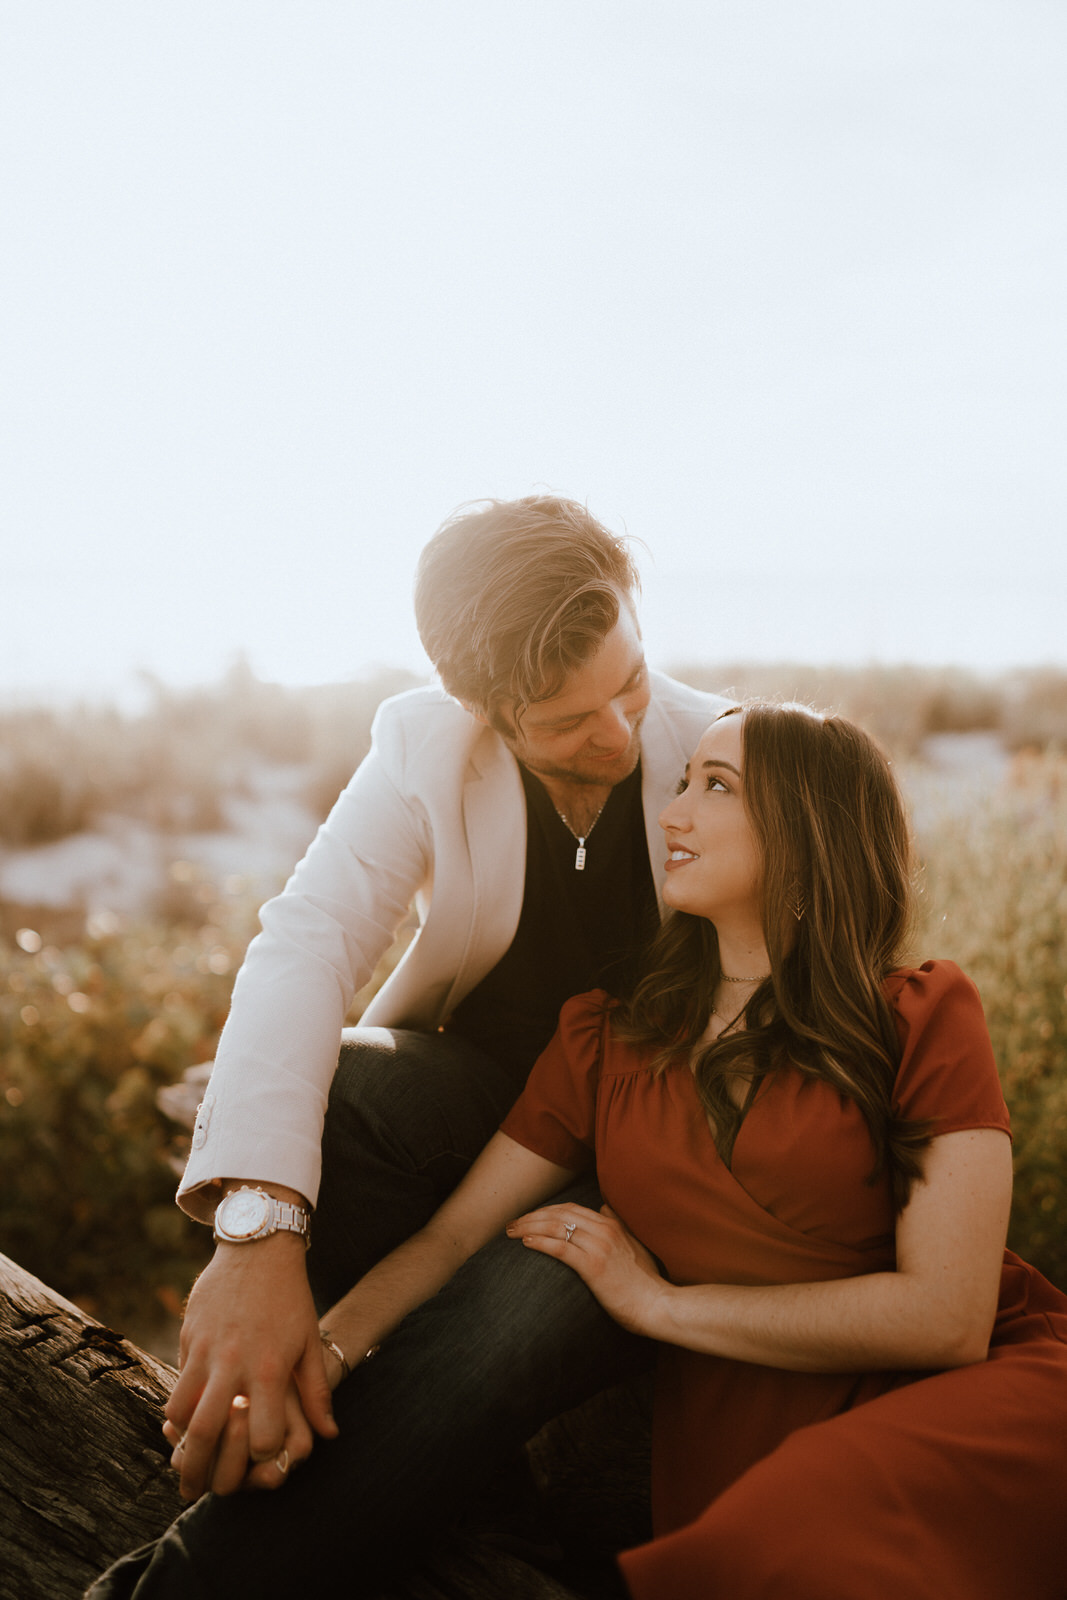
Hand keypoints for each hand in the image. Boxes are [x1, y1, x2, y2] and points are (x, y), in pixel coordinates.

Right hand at [163, 1232, 338, 1499]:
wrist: (258, 1246)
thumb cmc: (291, 1296)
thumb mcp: (310, 1341)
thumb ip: (316, 1391)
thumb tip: (329, 1436)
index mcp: (271, 1369)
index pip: (260, 1435)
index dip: (260, 1454)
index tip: (260, 1457)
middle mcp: (236, 1364)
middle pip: (208, 1432)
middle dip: (199, 1469)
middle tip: (193, 1492)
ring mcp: (208, 1351)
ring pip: (181, 1412)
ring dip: (179, 1441)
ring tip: (181, 1460)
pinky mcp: (190, 1338)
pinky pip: (175, 1383)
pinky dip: (175, 1407)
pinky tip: (179, 1420)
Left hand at [505, 1202, 665, 1336]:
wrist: (656, 1305)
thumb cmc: (644, 1282)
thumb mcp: (634, 1246)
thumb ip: (619, 1225)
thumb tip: (604, 1208)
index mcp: (612, 1225)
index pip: (570, 1208)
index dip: (545, 1211)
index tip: (528, 1218)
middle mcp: (604, 1230)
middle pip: (559, 1214)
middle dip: (531, 1216)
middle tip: (511, 1224)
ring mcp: (599, 1247)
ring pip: (556, 1227)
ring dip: (529, 1227)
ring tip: (511, 1233)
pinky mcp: (594, 1266)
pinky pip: (561, 1248)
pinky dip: (541, 1242)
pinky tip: (526, 1243)